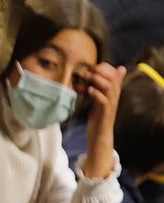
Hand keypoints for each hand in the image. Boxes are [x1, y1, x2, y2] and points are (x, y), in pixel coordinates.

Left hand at [82, 63, 124, 178]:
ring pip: (110, 88)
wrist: (99, 136)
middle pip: (113, 79)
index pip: (115, 75)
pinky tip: (89, 90)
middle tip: (90, 70)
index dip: (106, 68)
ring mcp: (110, 106)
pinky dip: (96, 94)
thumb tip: (95, 81)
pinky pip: (104, 101)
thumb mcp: (98, 101)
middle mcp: (113, 98)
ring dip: (98, 80)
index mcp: (113, 93)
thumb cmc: (98, 118)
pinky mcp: (105, 114)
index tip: (94, 66)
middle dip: (102, 71)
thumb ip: (100, 89)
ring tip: (88, 76)